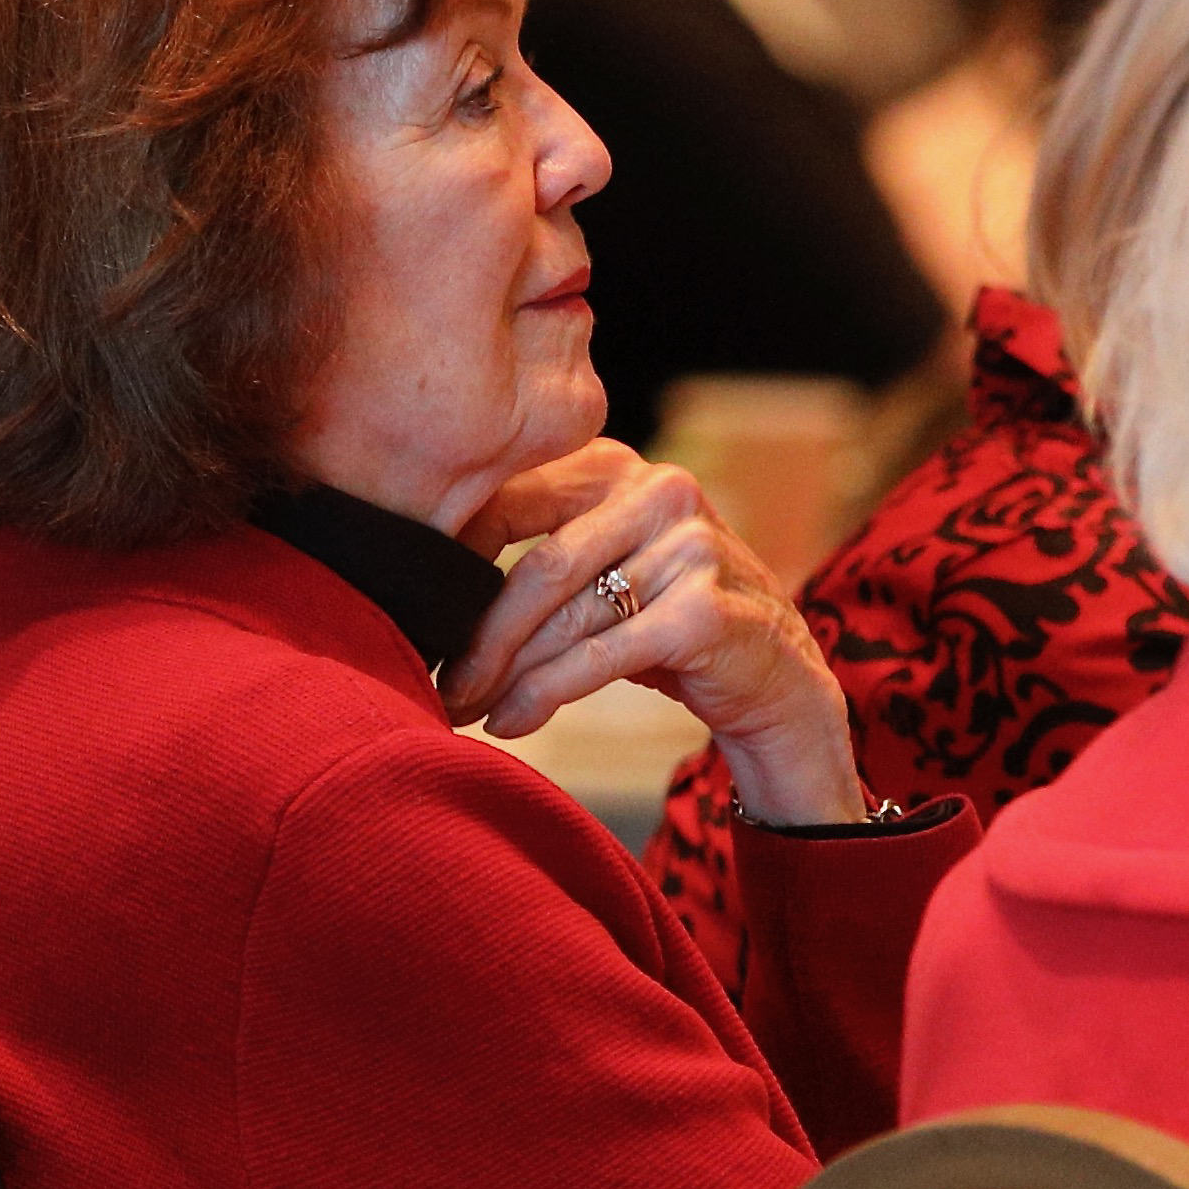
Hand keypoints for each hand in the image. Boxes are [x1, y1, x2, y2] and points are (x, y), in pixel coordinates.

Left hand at [447, 440, 869, 822]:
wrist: (776, 678)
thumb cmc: (667, 624)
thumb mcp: (605, 570)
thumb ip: (537, 557)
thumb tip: (425, 589)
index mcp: (619, 466)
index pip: (513, 500)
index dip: (453, 561)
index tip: (411, 613)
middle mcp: (660, 492)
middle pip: (537, 566)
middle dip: (478, 634)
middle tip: (436, 682)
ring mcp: (690, 547)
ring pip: (565, 618)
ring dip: (505, 675)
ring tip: (463, 708)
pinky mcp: (706, 610)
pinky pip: (599, 658)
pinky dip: (544, 696)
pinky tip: (510, 723)